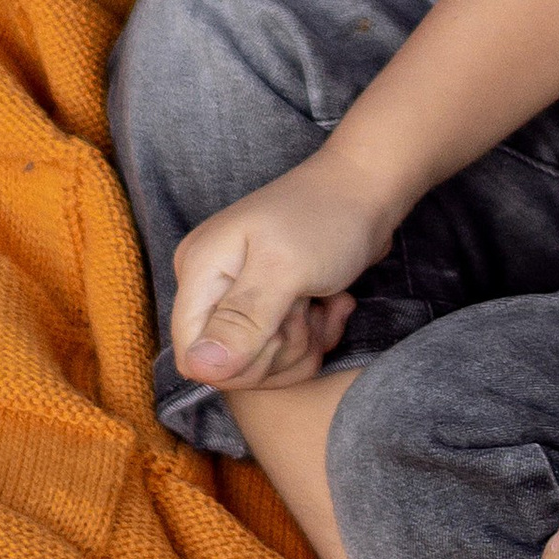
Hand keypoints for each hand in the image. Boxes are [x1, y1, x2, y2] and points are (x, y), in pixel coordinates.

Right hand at [169, 155, 391, 393]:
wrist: (367, 190)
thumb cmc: (326, 217)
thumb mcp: (285, 268)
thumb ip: (243, 319)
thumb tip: (200, 369)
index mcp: (199, 271)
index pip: (192, 356)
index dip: (239, 361)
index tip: (280, 326)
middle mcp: (213, 288)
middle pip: (231, 367)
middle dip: (282, 349)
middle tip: (307, 306)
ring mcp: (241, 299)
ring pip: (263, 365)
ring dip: (306, 342)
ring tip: (325, 301)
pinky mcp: (270, 307)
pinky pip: (286, 354)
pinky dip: (317, 337)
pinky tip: (333, 305)